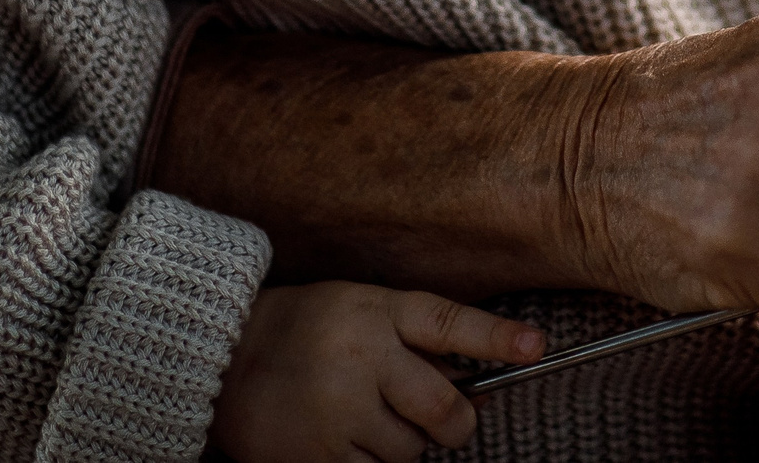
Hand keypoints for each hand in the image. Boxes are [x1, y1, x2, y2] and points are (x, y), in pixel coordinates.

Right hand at [208, 283, 542, 462]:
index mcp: (377, 312)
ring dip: (403, 446)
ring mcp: (340, 409)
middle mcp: (362, 357)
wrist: (224, 357)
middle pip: (444, 409)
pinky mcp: (318, 454)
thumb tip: (477, 382)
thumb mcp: (362, 309)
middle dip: (455, 425)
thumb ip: (416, 339)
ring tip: (365, 419)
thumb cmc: (307, 329)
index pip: (449, 323)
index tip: (535, 346)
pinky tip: (345, 441)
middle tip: (446, 423)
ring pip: (411, 451)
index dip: (496, 337)